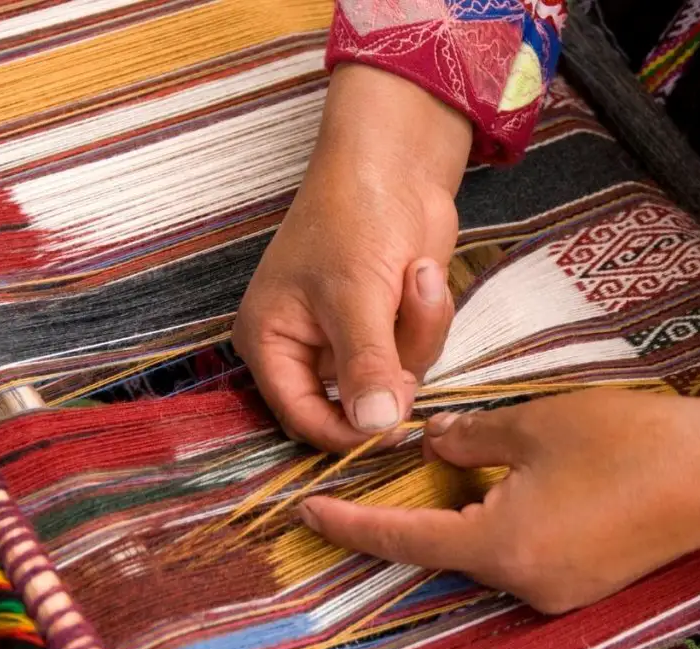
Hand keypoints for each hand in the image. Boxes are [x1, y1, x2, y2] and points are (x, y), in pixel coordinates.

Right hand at [233, 64, 472, 449]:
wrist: (397, 164)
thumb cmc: (355, 216)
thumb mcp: (356, 295)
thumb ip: (364, 365)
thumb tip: (374, 428)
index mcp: (272, 342)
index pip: (303, 418)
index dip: (347, 433)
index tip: (392, 429)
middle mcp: (306, 348)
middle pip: (356, 404)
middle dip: (392, 364)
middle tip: (402, 323)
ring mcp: (350, 337)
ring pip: (396, 379)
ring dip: (417, 332)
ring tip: (415, 275)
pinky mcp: (388, 325)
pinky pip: (417, 352)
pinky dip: (427, 318)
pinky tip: (421, 273)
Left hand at [296, 389, 699, 613]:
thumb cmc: (627, 442)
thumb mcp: (533, 425)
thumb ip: (469, 439)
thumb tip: (433, 445)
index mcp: (502, 548)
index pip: (405, 539)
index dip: (353, 525)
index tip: (309, 511)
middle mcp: (525, 584)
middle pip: (446, 550)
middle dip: (415, 512)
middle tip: (392, 470)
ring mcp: (559, 591)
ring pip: (485, 552)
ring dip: (463, 515)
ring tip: (458, 468)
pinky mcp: (586, 582)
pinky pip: (522, 555)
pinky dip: (501, 523)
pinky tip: (511, 487)